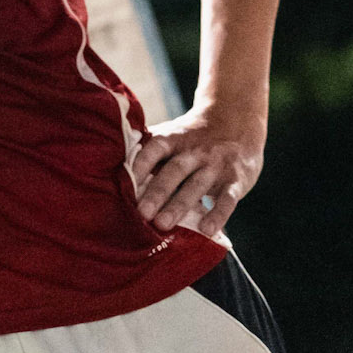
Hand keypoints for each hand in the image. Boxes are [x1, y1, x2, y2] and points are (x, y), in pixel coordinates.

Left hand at [132, 104, 265, 238]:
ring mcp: (216, 164)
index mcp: (173, 138)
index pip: (154, 149)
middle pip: (174, 170)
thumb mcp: (173, 136)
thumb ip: (150, 152)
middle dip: (157, 192)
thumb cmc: (192, 138)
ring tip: (163, 225)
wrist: (237, 121)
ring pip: (196, 185)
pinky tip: (207, 230)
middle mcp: (194, 150)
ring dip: (179, 205)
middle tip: (142, 214)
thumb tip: (115, 172)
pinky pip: (228, 198)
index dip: (140, 165)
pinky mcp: (236, 180)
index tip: (124, 185)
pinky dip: (218, 214)